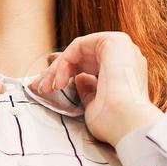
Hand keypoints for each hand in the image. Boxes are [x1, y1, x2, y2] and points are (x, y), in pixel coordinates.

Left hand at [30, 32, 165, 146]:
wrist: (128, 124)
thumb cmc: (114, 123)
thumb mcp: (95, 106)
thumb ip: (88, 90)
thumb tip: (79, 79)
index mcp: (123, 73)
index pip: (89, 66)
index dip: (64, 75)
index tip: (45, 88)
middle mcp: (125, 57)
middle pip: (81, 57)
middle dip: (55, 72)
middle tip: (38, 86)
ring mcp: (121, 47)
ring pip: (77, 51)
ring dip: (57, 69)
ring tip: (45, 88)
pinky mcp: (113, 41)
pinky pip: (78, 46)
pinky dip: (64, 63)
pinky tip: (59, 82)